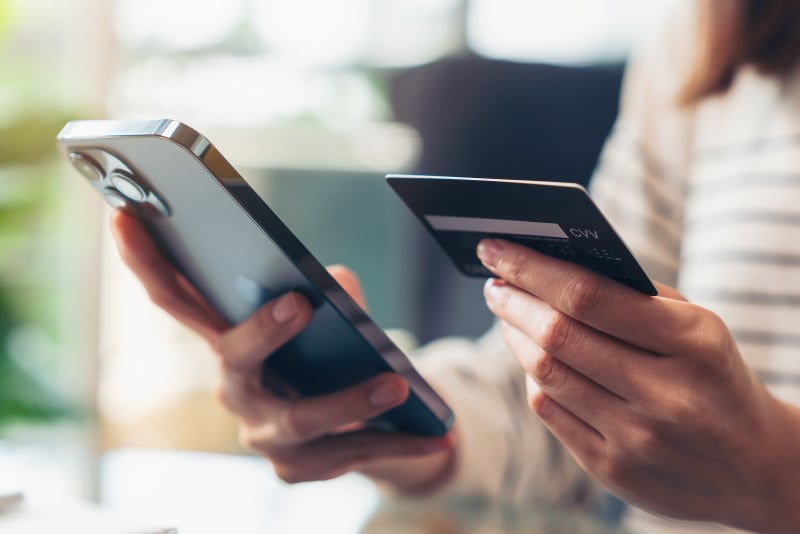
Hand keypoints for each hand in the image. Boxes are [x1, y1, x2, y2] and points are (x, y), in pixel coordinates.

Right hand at [109, 210, 454, 492]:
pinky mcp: (298, 469)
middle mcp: (234, 388)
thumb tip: (337, 284)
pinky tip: (438, 432)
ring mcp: (263, 435)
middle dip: (262, 331)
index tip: (126, 215)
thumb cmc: (328, 352)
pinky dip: (397, 442)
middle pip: (232, 357)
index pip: (176, 298)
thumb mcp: (330, 315)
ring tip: (396, 384)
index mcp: (228, 339)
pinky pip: (348, 453)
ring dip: (349, 400)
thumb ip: (330, 292)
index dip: (146, 260)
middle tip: (301, 303)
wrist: (355, 421)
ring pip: (300, 419)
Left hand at [477, 238, 799, 531]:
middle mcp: (664, 394)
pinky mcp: (613, 469)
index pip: (589, 295)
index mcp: (691, 342)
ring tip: (506, 313)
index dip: (532, 268)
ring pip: (546, 374)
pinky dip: (534, 378)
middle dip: (513, 300)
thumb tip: (549, 266)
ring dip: (514, 336)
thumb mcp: (696, 327)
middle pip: (558, 335)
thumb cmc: (713, 377)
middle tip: (494, 282)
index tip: (497, 248)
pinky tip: (533, 360)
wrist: (755, 465)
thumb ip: (632, 297)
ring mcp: (637, 438)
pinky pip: (550, 411)